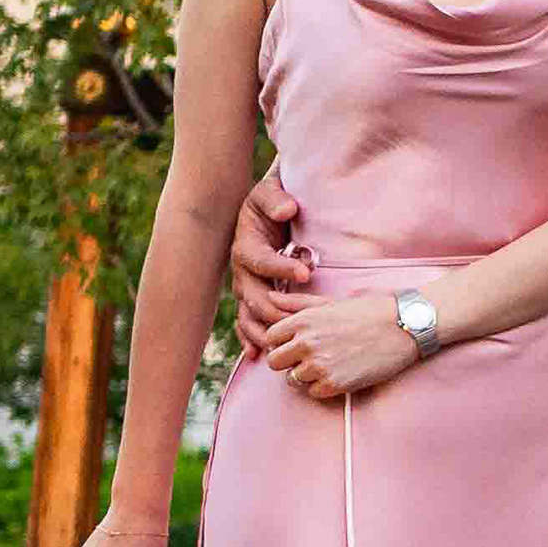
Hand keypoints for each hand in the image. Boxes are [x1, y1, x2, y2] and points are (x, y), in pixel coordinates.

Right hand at [228, 174, 309, 353]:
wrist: (265, 209)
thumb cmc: (272, 199)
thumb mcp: (270, 192)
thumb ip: (276, 199)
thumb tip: (288, 208)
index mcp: (246, 245)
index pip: (261, 260)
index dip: (281, 267)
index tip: (305, 272)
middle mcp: (242, 270)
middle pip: (253, 296)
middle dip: (277, 310)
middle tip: (304, 320)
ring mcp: (245, 287)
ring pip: (248, 315)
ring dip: (264, 331)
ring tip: (282, 345)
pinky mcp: (251, 298)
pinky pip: (246, 322)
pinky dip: (249, 338)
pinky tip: (255, 354)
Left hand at [260, 293, 423, 400]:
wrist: (403, 327)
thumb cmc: (368, 311)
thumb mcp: (330, 302)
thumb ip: (297, 303)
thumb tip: (269, 298)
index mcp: (303, 320)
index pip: (270, 338)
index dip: (281, 342)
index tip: (296, 343)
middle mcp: (306, 343)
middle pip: (274, 362)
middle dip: (287, 361)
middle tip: (307, 358)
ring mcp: (319, 365)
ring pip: (292, 380)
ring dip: (305, 375)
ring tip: (327, 365)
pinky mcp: (334, 384)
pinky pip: (313, 393)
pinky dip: (322, 387)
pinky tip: (338, 374)